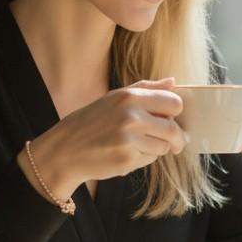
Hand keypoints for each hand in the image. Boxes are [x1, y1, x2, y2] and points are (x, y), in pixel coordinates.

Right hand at [20, 77, 186, 199]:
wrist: (65, 150)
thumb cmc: (91, 122)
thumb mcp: (114, 98)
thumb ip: (145, 88)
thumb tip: (173, 81)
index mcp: (130, 96)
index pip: (174, 102)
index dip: (175, 113)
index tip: (171, 119)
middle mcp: (131, 116)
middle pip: (173, 129)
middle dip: (176, 138)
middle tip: (174, 143)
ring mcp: (129, 139)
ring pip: (163, 147)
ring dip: (156, 148)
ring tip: (137, 145)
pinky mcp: (127, 160)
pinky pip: (150, 160)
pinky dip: (143, 159)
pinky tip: (126, 154)